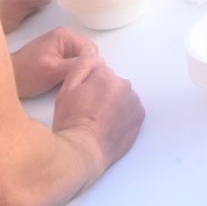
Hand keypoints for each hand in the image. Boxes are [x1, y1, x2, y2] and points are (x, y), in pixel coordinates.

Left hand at [10, 26, 98, 97]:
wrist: (5, 80)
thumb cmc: (26, 75)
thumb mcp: (54, 71)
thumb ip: (77, 65)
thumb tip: (99, 64)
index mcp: (66, 35)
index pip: (92, 51)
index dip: (89, 66)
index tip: (78, 79)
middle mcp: (66, 37)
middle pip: (88, 56)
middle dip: (83, 70)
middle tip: (71, 83)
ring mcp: (62, 47)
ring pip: (81, 63)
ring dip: (77, 73)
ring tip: (66, 84)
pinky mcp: (58, 57)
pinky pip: (73, 66)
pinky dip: (71, 75)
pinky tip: (62, 83)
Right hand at [52, 59, 144, 173]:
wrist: (84, 151)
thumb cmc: (71, 120)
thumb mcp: (67, 89)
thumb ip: (81, 66)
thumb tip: (92, 54)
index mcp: (106, 76)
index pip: (98, 70)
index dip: (87, 84)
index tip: (81, 97)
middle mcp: (125, 86)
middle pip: (112, 82)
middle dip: (102, 91)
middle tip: (87, 110)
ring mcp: (134, 102)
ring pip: (122, 95)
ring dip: (114, 102)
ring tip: (99, 119)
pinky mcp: (139, 118)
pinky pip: (130, 109)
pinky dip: (123, 114)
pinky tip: (110, 124)